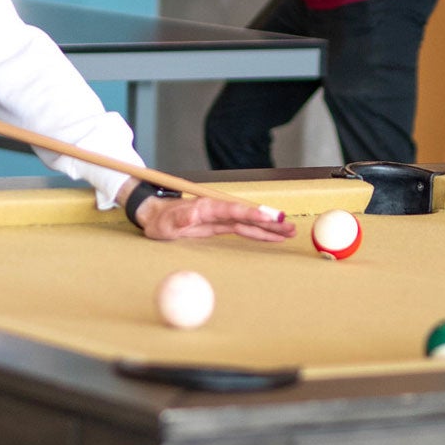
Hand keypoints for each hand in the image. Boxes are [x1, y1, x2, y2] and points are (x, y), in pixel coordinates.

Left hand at [137, 193, 293, 242]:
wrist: (155, 217)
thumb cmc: (159, 220)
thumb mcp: (166, 222)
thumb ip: (180, 218)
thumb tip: (193, 215)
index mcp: (207, 206)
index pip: (234, 209)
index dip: (252, 213)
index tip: (269, 216)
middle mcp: (217, 209)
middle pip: (248, 215)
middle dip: (269, 221)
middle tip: (289, 226)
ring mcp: (220, 217)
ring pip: (249, 222)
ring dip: (269, 228)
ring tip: (289, 233)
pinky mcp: (220, 225)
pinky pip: (243, 229)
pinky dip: (258, 233)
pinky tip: (272, 237)